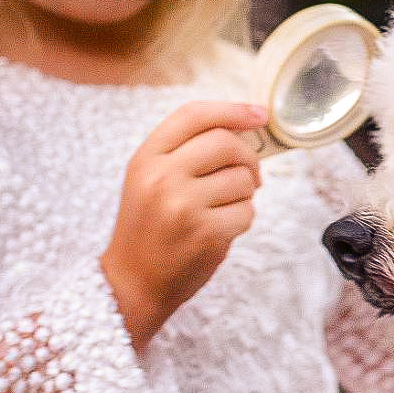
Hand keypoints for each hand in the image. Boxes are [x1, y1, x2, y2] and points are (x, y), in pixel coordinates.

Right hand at [101, 101, 267, 348]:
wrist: (133, 282)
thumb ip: (186, 152)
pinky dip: (242, 219)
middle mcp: (162, 177)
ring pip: (242, 179)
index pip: (193, 116)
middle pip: (226, 143)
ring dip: (244, 193)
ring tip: (221, 208)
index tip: (260, 114)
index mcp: (146, 158)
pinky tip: (219, 229)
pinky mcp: (206, 233)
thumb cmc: (148, 228)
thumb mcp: (149, 179)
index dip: (232, 110)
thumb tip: (245, 128)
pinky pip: (248, 212)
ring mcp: (184, 205)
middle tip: (251, 173)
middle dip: (248, 156)